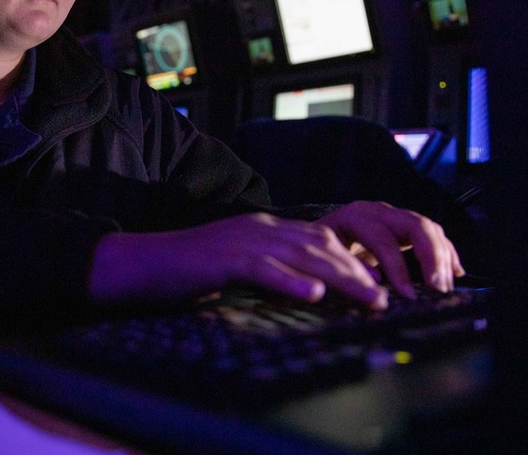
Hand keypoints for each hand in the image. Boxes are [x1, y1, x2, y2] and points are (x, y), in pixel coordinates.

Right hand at [90, 211, 391, 309]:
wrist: (143, 262)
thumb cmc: (188, 270)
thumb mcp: (237, 265)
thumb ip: (271, 269)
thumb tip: (310, 291)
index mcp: (264, 228)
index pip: (320, 238)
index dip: (352, 260)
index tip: (378, 284)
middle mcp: (259, 229)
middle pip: (320, 245)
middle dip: (357, 271)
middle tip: (384, 297)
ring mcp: (242, 241)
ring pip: (302, 255)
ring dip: (340, 278)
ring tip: (368, 299)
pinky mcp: (223, 259)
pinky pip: (265, 269)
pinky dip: (292, 281)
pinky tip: (313, 294)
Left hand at [315, 201, 465, 298]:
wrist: (315, 235)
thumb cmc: (319, 248)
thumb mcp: (325, 257)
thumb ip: (348, 269)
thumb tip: (374, 287)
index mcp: (357, 217)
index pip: (383, 239)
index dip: (397, 267)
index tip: (407, 294)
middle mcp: (379, 211)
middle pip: (415, 225)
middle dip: (431, 257)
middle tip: (437, 287)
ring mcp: (396, 216)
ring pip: (428, 229)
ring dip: (441, 258)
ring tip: (444, 286)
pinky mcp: (407, 226)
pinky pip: (434, 235)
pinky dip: (447, 253)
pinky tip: (454, 272)